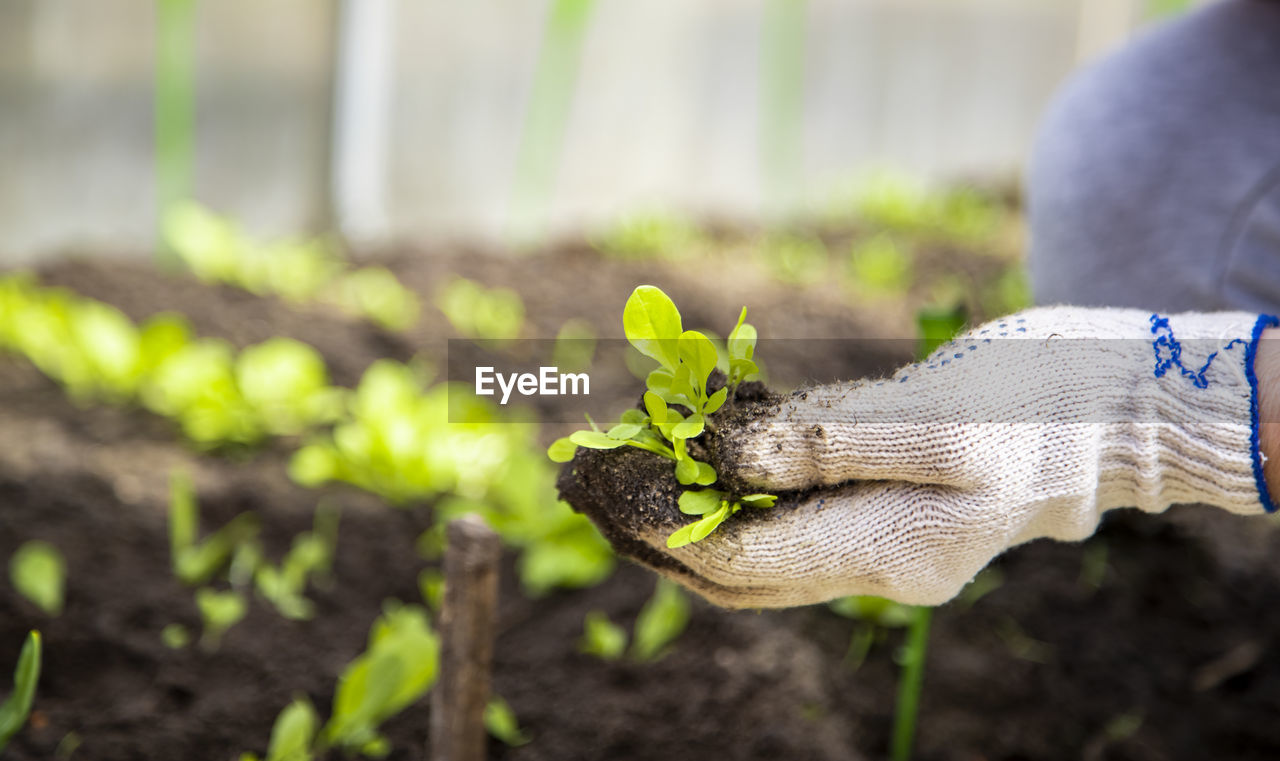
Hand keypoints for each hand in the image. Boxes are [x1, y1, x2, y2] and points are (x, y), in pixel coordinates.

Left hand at [563, 307, 1276, 608]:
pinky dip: (734, 486)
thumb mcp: (933, 418)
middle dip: (648, 527)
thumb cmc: (1040, 404)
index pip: (731, 559)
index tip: (591, 475)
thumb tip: (717, 462)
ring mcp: (878, 541)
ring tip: (619, 459)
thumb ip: (821, 443)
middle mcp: (871, 562)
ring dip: (683, 508)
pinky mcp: (882, 507)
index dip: (651, 521)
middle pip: (730, 568)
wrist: (1115, 411)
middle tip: (580, 477)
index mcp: (881, 550)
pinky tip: (698, 444)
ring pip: (754, 545)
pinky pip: (789, 513)